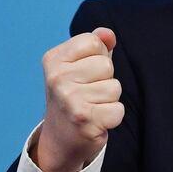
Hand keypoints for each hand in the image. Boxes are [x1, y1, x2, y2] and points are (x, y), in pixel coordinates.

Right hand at [31, 28, 123, 171]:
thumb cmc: (76, 93)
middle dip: (105, 79)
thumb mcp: (80, 64)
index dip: (98, 56)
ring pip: (114, 87)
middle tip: (89, 92)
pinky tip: (96, 120)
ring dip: (109, 99)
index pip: (95, 42)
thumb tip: (108, 34)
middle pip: (106, 65)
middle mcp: (56, 79)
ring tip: (92, 105)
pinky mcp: (84, 121)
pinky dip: (113, 116)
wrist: (61, 137)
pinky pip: (118, 110)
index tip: (84, 72)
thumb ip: (96, 44)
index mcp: (53, 59)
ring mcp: (69, 100)